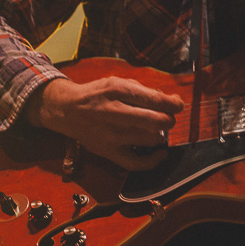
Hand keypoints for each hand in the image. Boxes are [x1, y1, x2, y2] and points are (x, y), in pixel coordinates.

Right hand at [25, 76, 183, 170]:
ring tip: (154, 130)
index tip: (178, 105)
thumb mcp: (118, 82)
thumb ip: (145, 91)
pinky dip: (153, 161)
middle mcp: (114, 112)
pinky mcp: (108, 151)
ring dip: (159, 135)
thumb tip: (172, 100)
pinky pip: (137, 163)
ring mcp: (111, 134)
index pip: (156, 100)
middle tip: (166, 118)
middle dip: (168, 119)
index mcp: (118, 90)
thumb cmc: (97, 95)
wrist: (66, 110)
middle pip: (156, 120)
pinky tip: (160, 153)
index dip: (174, 104)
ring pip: (150, 139)